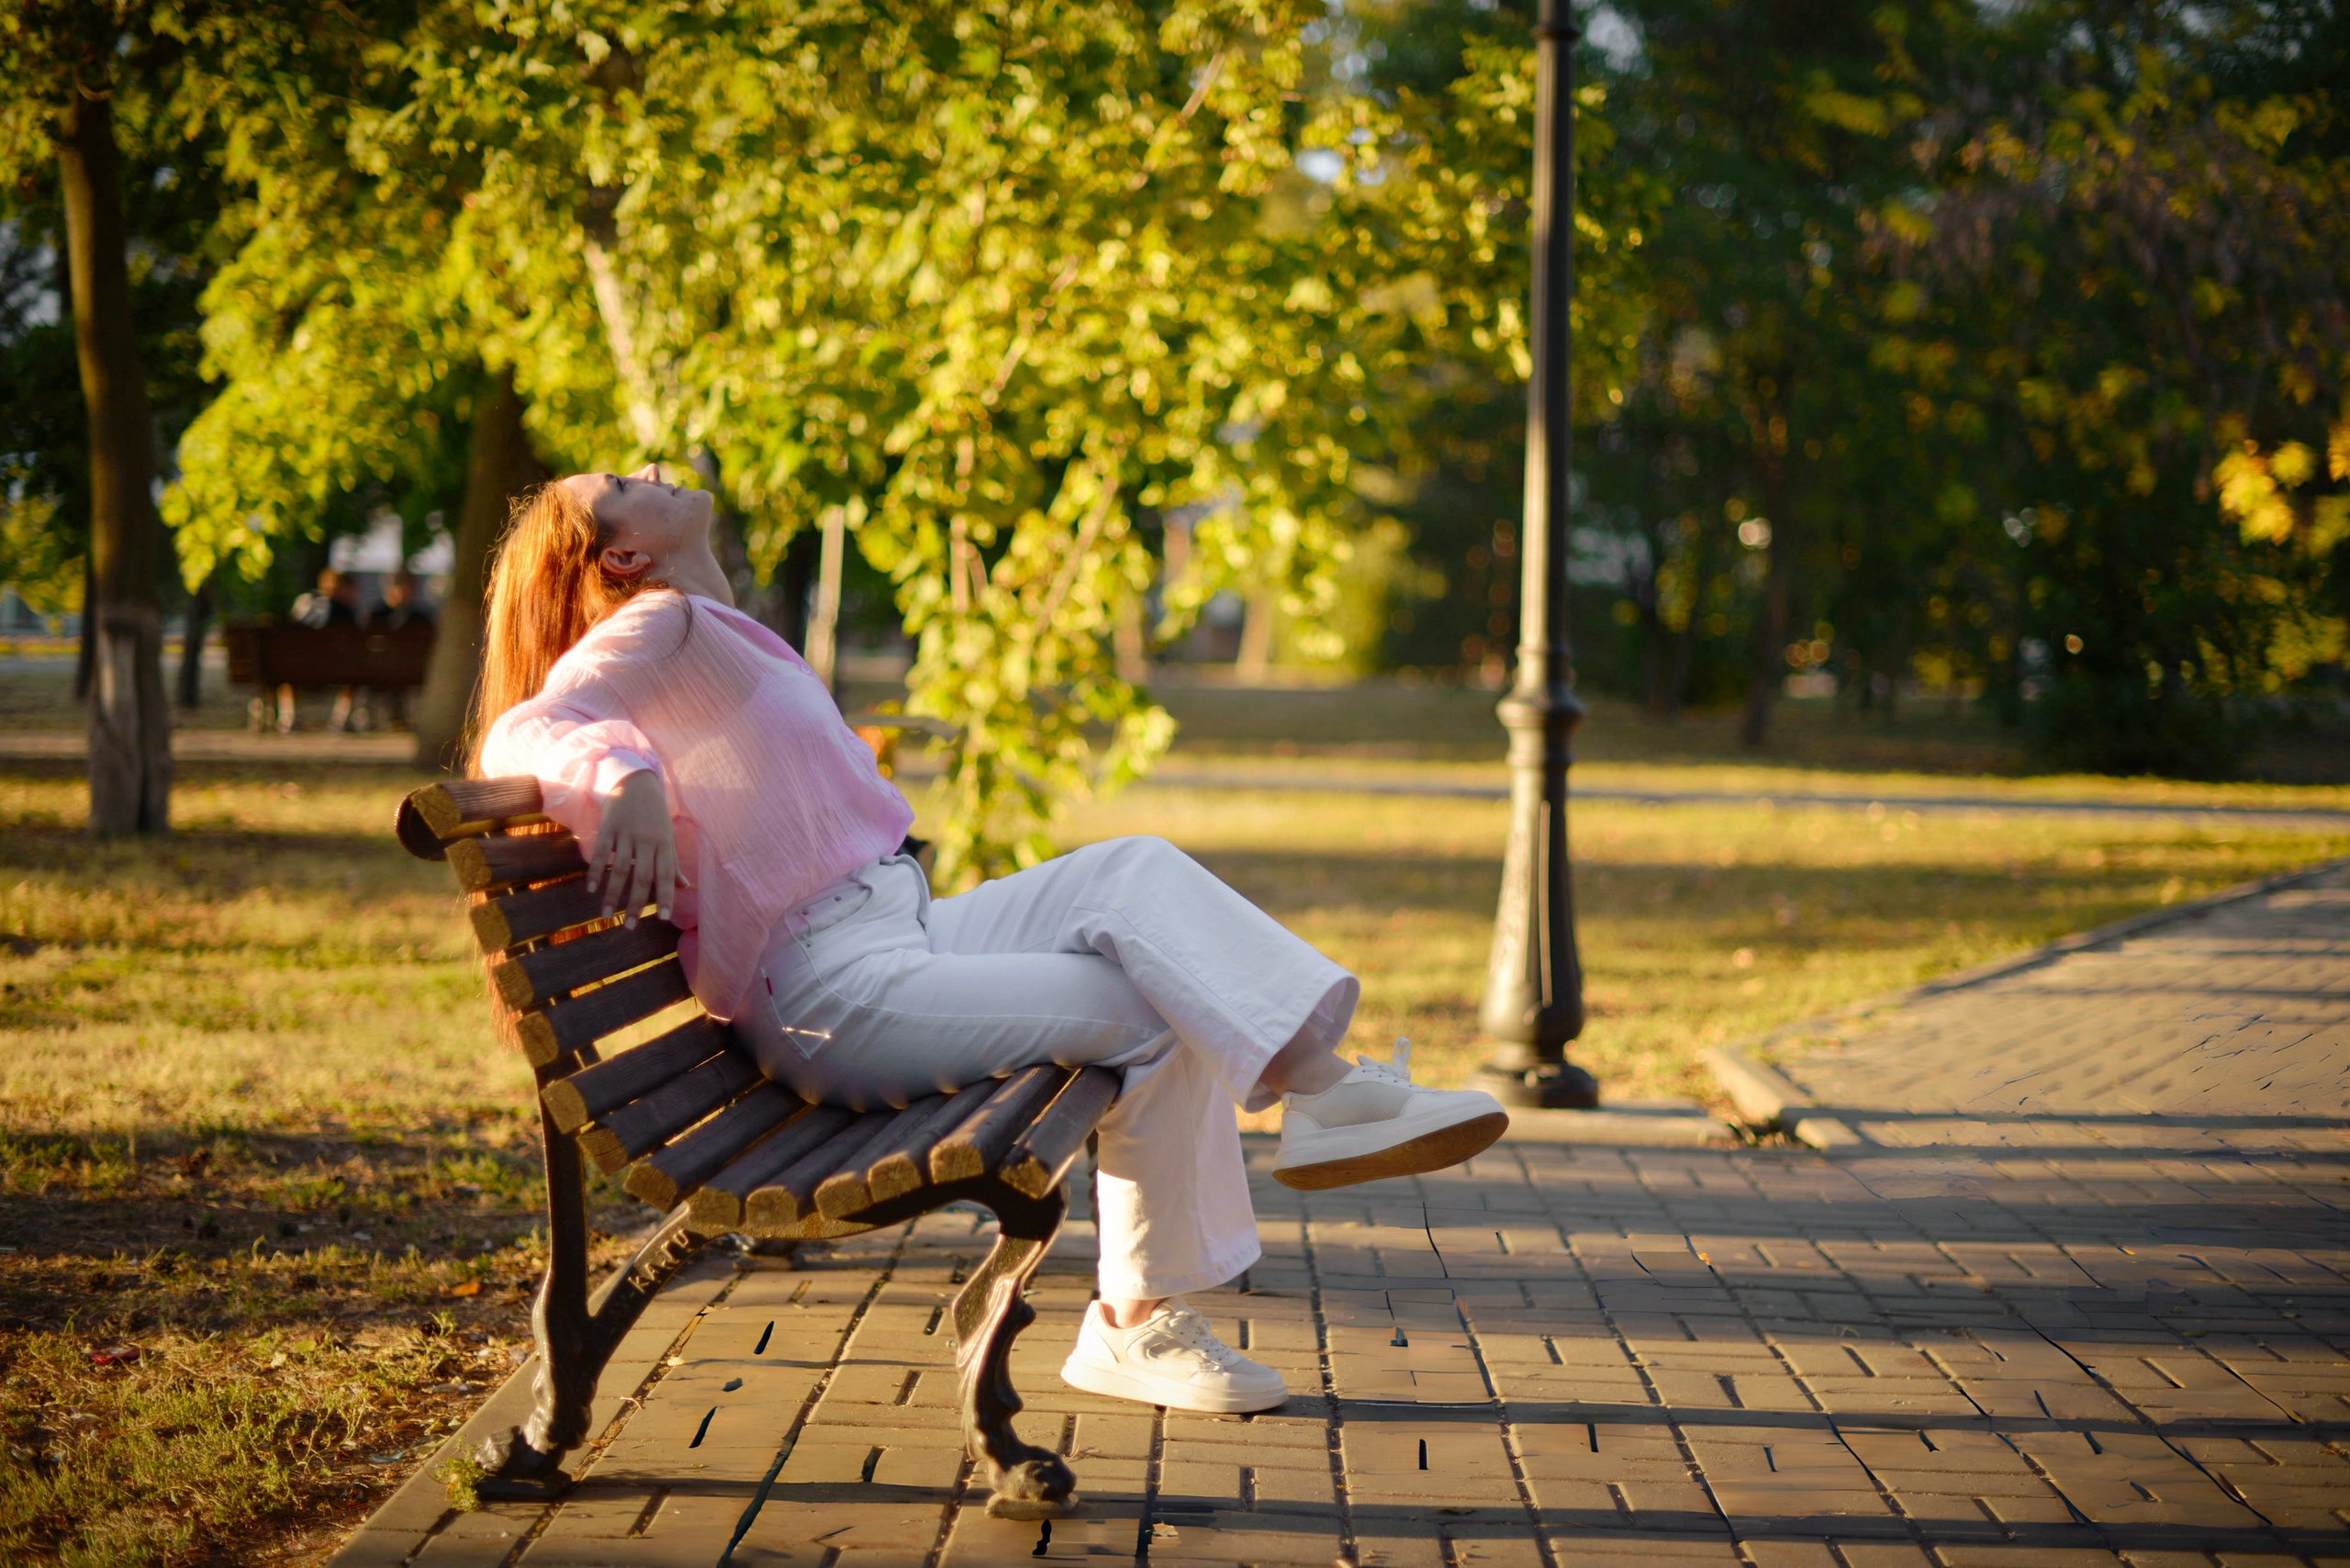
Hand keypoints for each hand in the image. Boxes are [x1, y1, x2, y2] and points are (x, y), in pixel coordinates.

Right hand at [585, 769, 684, 926]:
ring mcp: (626, 833)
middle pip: (642, 876)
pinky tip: (591, 889)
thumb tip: (685, 887)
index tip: (662, 918)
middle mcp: (647, 840)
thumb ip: (672, 863)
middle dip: (636, 903)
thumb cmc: (654, 814)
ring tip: (606, 915)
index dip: (665, 896)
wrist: (635, 781)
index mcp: (664, 844)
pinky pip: (601, 852)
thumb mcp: (667, 836)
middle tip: (629, 927)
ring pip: (619, 868)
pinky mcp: (608, 826)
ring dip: (612, 893)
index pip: (666, 875)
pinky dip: (595, 870)